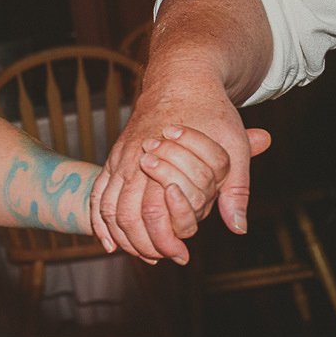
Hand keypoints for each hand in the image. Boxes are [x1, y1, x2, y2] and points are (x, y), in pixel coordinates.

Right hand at [92, 73, 269, 262]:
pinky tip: (109, 240)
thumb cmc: (211, 112)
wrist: (181, 77)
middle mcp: (132, 159)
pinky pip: (98, 193)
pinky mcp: (115, 158)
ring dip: (121, 235)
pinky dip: (100, 220)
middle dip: (140, 243)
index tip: (181, 255)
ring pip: (106, 206)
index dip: (164, 239)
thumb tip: (237, 227)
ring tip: (140, 254)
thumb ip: (235, 190)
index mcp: (161, 158)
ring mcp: (120, 158)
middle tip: (162, 259)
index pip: (152, 211)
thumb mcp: (234, 149)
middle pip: (123, 214)